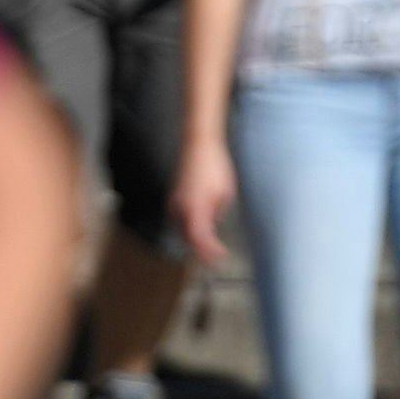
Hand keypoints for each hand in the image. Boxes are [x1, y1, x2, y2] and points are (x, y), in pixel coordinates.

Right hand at [172, 137, 239, 264]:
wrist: (198, 143)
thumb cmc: (215, 165)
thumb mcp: (225, 193)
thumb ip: (217, 212)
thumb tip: (214, 221)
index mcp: (195, 209)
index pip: (200, 240)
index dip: (210, 252)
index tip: (221, 255)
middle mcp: (181, 208)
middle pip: (189, 238)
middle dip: (202, 249)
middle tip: (217, 254)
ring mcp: (175, 201)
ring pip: (183, 229)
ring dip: (195, 239)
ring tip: (211, 244)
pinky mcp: (174, 196)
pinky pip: (180, 218)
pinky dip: (189, 226)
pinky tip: (200, 227)